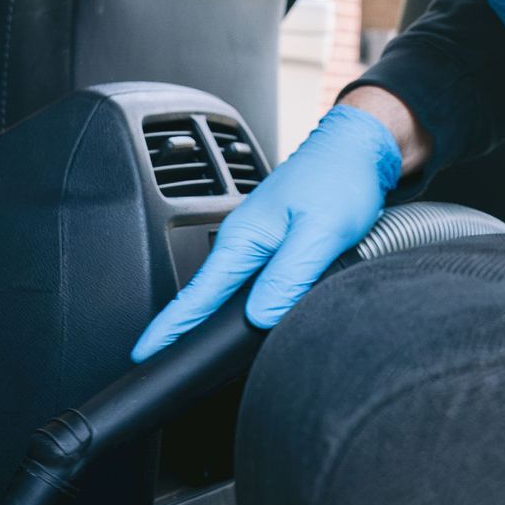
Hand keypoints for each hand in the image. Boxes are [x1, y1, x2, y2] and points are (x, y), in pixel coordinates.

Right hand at [129, 103, 401, 358]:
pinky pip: (249, 276)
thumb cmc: (341, 178)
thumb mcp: (321, 232)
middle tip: (161, 358)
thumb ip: (289, 275)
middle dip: (182, 327)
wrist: (358, 146)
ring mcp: (257, 238)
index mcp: (245, 237)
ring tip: (188, 343)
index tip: (146, 351)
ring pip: (229, 287)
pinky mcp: (274, 239)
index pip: (199, 294)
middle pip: (207, 293)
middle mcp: (243, 238)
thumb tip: (260, 316)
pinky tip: (239, 313)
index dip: (172, 326)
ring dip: (210, 314)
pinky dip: (239, 298)